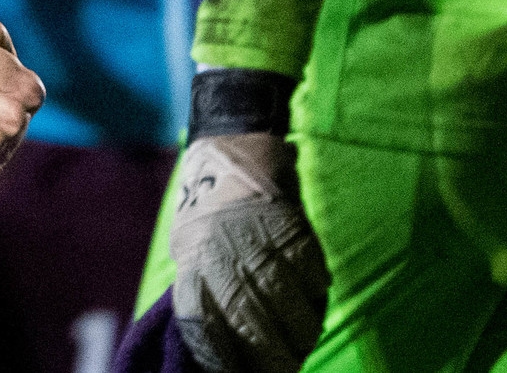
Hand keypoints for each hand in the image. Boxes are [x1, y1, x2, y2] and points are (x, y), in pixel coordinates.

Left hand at [171, 132, 328, 372]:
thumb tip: (217, 347)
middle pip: (256, 336)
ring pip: (296, 320)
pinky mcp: (298, 242)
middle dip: (273, 362)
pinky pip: (317, 290)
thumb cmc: (206, 212)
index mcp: (195, 271)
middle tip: (282, 368)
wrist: (232, 155)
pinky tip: (309, 299)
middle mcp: (228, 266)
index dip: (225, 362)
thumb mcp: (189, 251)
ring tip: (299, 339)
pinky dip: (317, 301)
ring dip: (301, 338)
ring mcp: (265, 255)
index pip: (208, 336)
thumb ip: (203, 295)